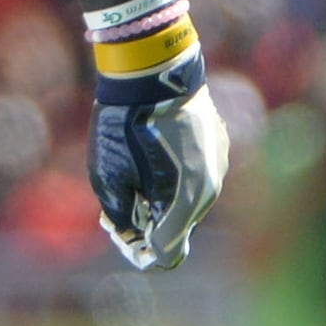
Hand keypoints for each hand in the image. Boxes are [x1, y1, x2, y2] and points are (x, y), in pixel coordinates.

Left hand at [94, 74, 231, 268]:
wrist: (154, 71)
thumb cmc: (125, 124)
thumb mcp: (108, 176)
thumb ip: (121, 216)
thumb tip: (133, 237)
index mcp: (185, 202)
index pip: (168, 254)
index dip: (142, 252)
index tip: (120, 233)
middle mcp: (210, 189)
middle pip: (178, 228)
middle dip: (149, 224)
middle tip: (116, 207)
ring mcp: (217, 166)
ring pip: (188, 203)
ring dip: (162, 201)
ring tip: (132, 178)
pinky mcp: (217, 146)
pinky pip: (197, 177)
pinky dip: (175, 179)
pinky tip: (152, 157)